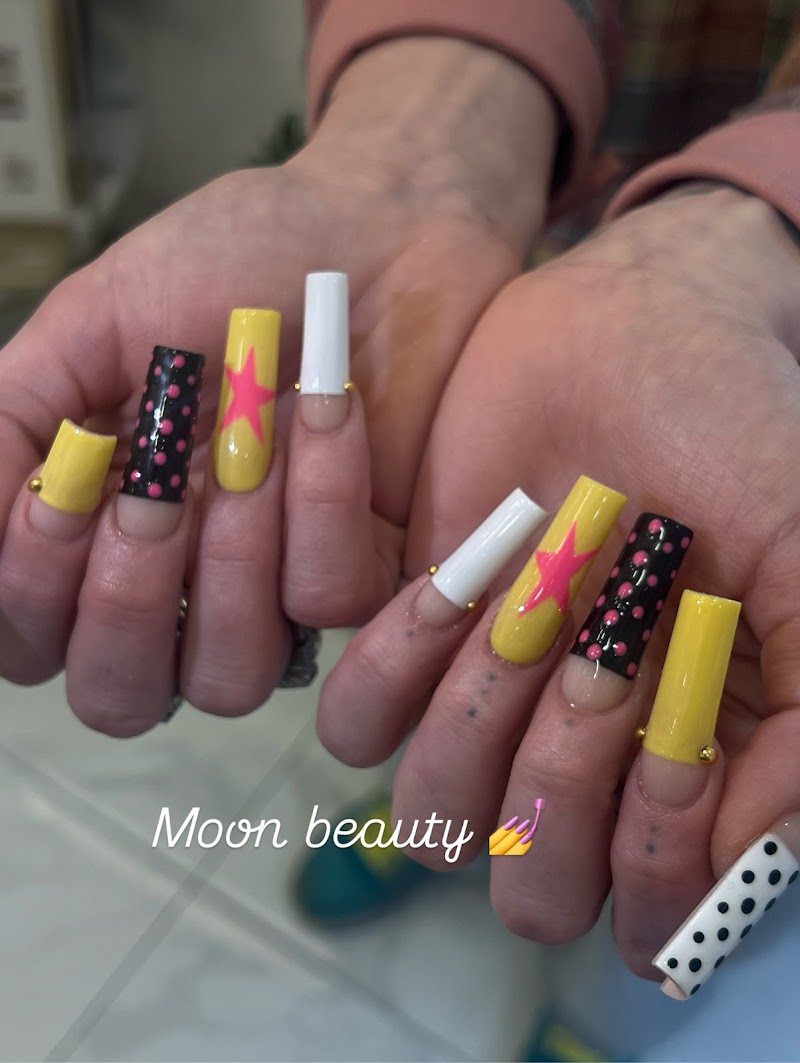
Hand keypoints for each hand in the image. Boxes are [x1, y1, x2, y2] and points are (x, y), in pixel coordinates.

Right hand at [0, 38, 554, 734]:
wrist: (372, 231)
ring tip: (250, 449)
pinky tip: (327, 412)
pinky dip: (320, 502)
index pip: (34, 642)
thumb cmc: (230, 265)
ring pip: (228, 677)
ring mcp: (273, 588)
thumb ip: (13, 424)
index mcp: (104, 528)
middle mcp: (180, 581)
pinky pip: (327, 601)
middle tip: (152, 496)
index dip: (30, 595)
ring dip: (226, 563)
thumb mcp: (95, 324)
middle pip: (122, 695)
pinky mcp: (364, 572)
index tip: (65, 494)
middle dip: (123, 603)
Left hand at [318, 185, 799, 982]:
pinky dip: (394, 666)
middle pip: (528, 885)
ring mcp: (486, 702)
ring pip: (434, 814)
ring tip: (532, 608)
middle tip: (604, 664)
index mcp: (682, 768)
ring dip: (478, 719)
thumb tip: (756, 865)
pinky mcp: (410, 638)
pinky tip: (453, 587)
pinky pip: (355, 720)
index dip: (656, 854)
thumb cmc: (747, 442)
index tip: (678, 751)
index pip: (647, 910)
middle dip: (560, 783)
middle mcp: (578, 755)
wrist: (644, 330)